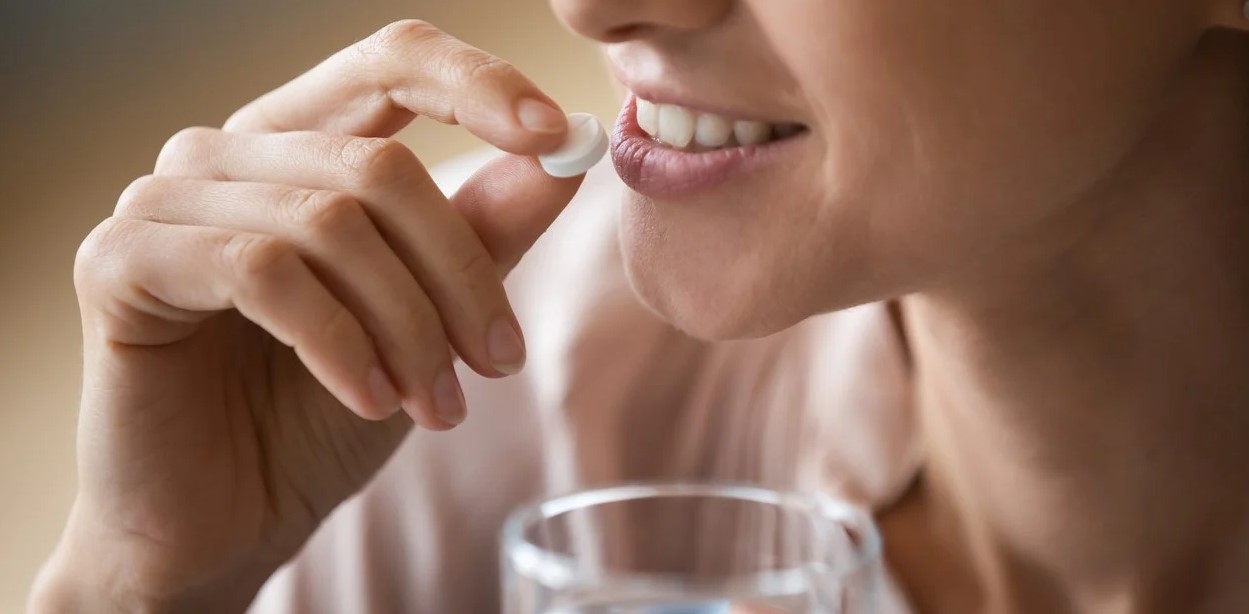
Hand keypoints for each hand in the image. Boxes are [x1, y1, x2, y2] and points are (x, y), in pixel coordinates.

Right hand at [30, 20, 583, 611]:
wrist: (229, 519)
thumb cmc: (323, 413)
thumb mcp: (428, 316)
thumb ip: (487, 229)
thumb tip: (567, 151)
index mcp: (300, 144)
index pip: (392, 62)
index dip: (478, 84)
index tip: (555, 134)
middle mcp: (228, 155)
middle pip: (379, 165)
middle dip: (459, 275)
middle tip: (498, 360)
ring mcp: (165, 200)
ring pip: (330, 225)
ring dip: (408, 328)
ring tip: (436, 406)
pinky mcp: (121, 262)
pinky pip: (263, 273)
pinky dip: (339, 343)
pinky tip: (370, 401)